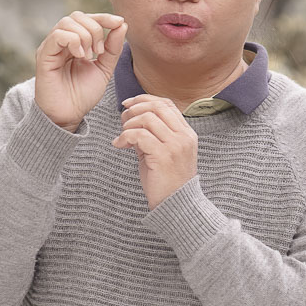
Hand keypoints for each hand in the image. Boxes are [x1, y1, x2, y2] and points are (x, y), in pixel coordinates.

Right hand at [34, 11, 126, 130]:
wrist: (68, 115)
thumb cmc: (83, 94)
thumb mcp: (104, 68)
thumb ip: (113, 48)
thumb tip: (121, 24)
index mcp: (74, 42)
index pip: (87, 18)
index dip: (103, 17)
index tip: (119, 22)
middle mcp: (60, 41)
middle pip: (77, 16)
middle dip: (95, 28)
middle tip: (99, 51)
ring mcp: (51, 47)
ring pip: (67, 22)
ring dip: (85, 36)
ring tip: (89, 56)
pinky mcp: (44, 56)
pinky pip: (57, 35)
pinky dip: (73, 40)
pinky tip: (80, 56)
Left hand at [112, 94, 197, 209]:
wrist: (177, 206)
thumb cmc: (167, 181)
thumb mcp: (163, 152)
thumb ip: (152, 135)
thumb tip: (131, 121)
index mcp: (186, 133)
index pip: (167, 104)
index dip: (145, 99)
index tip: (129, 103)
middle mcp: (183, 136)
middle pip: (157, 107)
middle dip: (135, 108)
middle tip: (122, 118)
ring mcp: (175, 146)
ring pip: (147, 119)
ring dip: (129, 124)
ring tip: (122, 136)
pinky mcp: (163, 156)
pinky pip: (139, 136)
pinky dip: (124, 137)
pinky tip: (119, 145)